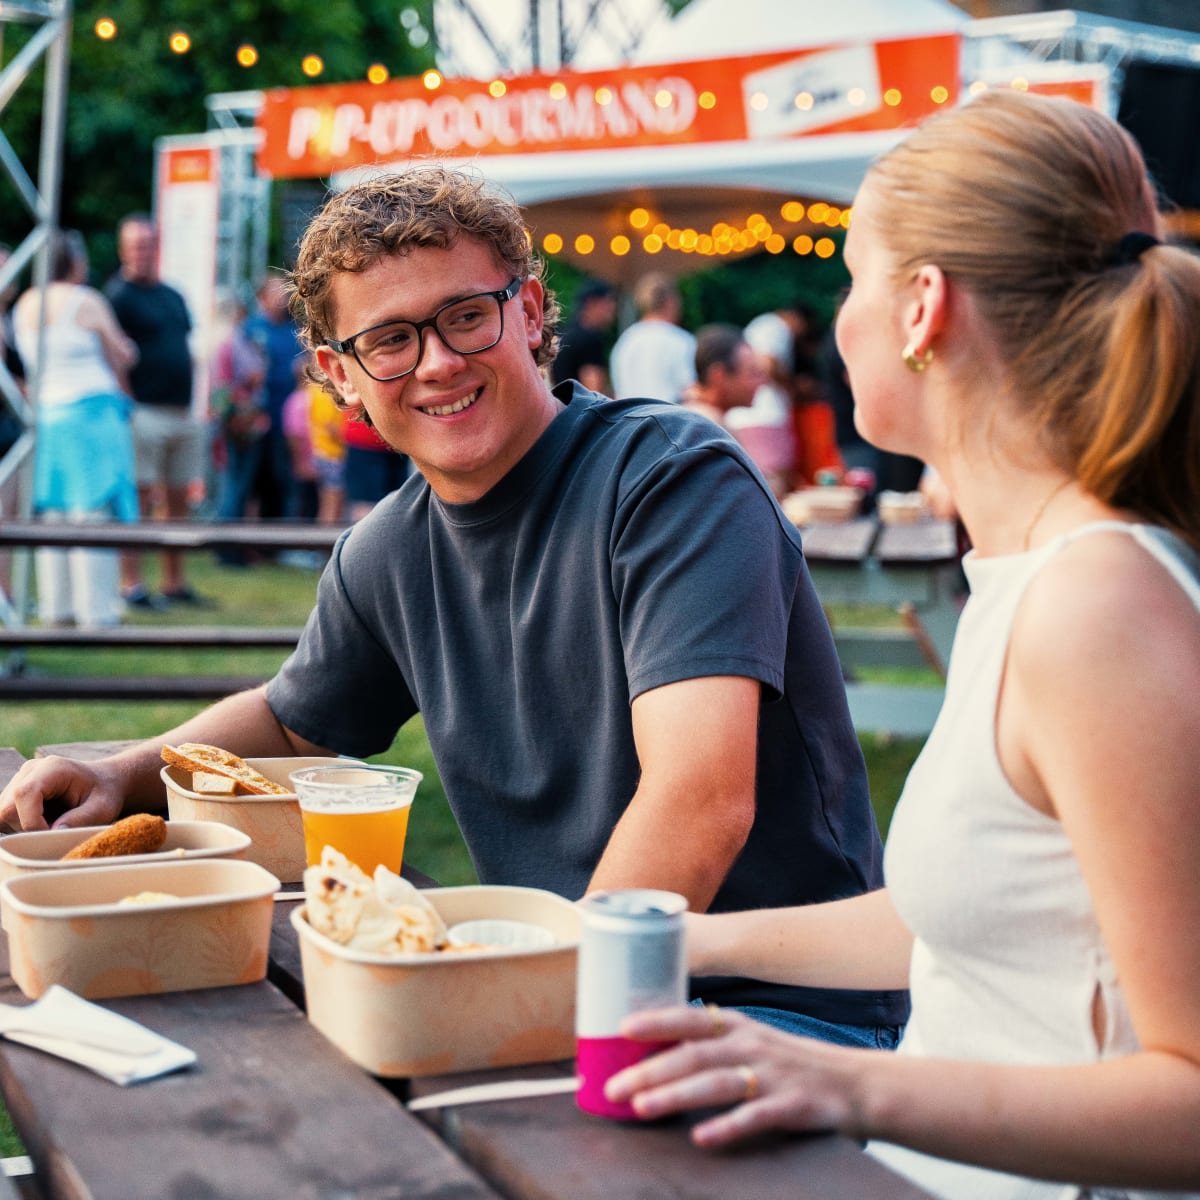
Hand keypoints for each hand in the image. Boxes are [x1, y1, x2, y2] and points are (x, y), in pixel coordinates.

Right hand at [0, 756, 125, 830]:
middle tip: (55, 831)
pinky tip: (44, 822)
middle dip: (28, 828)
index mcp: (52, 768)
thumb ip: (81, 819)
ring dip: (24, 828)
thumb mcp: (103, 808)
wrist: (104, 783)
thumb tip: (52, 832)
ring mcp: (18, 781)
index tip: (52, 834)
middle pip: (7, 808)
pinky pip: (5, 818)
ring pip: (3, 816)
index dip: (32, 821)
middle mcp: (29, 771)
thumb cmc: (104, 794)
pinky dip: (21, 827)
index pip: (25, 794)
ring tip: (53, 823)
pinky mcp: (14, 795)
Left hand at [604, 1005, 867, 1147]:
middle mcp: (752, 1045)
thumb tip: (656, 1056)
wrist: (856, 1083)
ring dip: (676, 1094)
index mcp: (739, 1026)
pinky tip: (701, 1138)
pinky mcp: (793, 1105)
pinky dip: (727, 1126)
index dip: (657, 1021)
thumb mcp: (751, 1043)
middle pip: (694, 1055)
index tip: (621, 1027)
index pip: (691, 1017)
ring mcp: (773, 1075)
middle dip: (651, 1070)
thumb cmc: (792, 1064)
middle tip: (614, 1086)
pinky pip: (754, 1116)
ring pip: (717, 1083)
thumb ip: (712, 1046)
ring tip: (642, 1108)